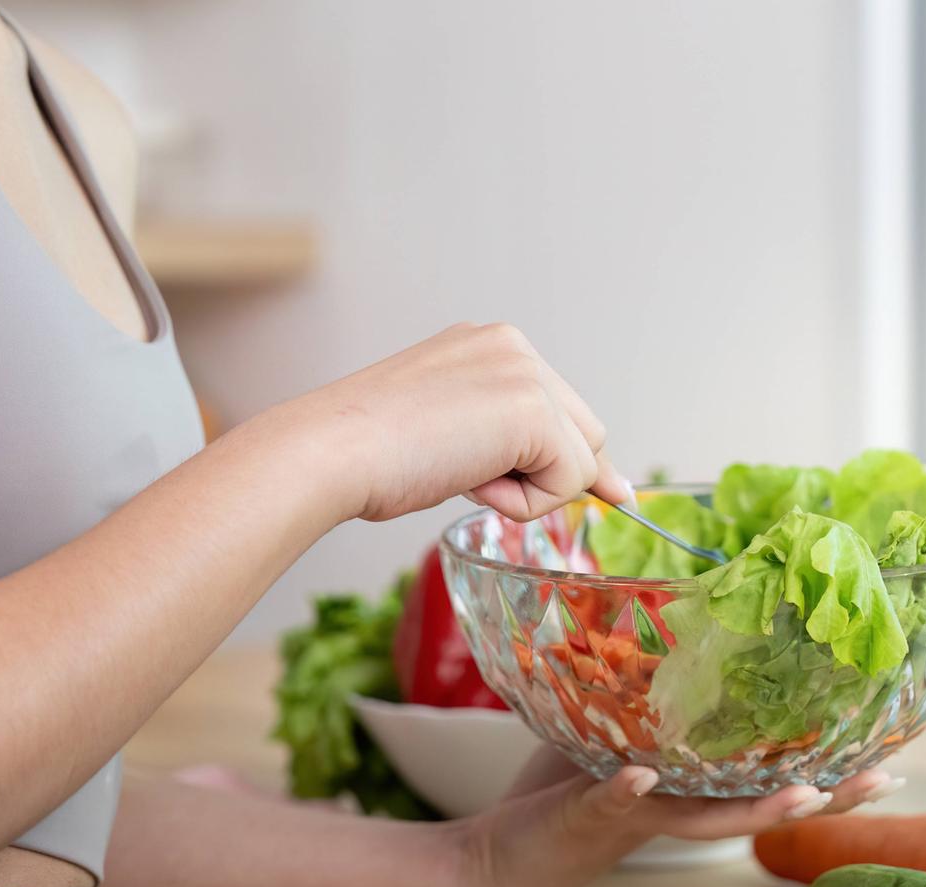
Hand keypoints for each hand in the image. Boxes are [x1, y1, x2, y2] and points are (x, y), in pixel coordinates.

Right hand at [305, 323, 630, 522]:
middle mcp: (514, 346)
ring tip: (458, 472)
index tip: (556, 485)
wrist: (331, 451)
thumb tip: (594, 480)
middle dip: (550, 473)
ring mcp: (526, 373)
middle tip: (474, 478)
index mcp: (489, 344)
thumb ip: (506, 439)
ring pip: (581, 461)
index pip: (559, 408)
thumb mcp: (451, 432)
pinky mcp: (534, 411)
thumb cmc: (369, 455)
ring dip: (529, 490)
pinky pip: (569, 482)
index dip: (555, 457)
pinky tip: (468, 481)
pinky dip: (524, 503)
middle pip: (585, 431)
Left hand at [449, 747, 903, 886]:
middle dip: (825, 794)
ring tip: (802, 793)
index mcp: (690, 791)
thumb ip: (645, 704)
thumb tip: (675, 639)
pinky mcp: (588, 818)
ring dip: (757, 809)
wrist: (497, 857)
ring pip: (708, 818)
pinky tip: (643, 777)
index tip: (887, 753)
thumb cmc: (560, 794)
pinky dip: (626, 791)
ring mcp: (639, 818)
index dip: (828, 770)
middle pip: (763, 805)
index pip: (769, 780)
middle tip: (881, 778)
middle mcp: (678, 811)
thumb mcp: (612, 737)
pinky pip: (611, 804)